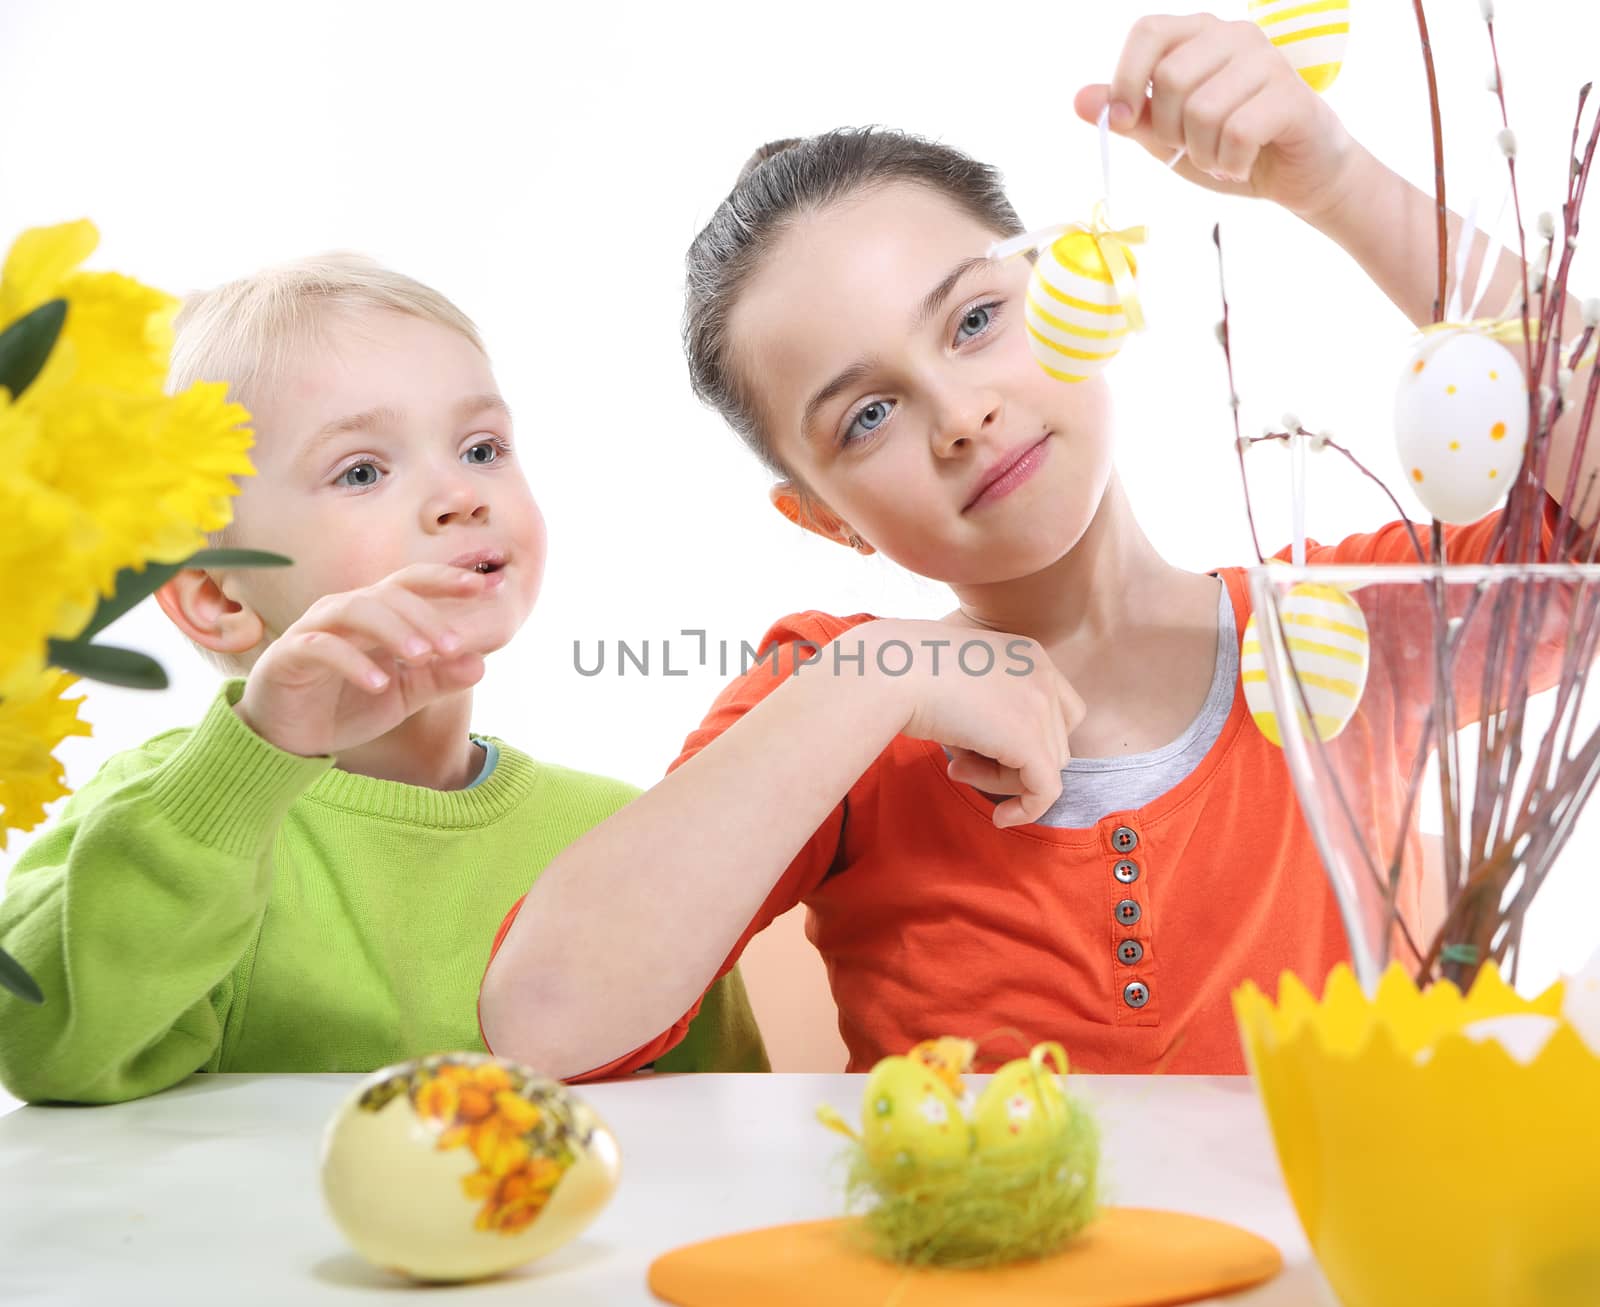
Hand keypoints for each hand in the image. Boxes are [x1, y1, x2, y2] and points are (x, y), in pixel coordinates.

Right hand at [235, 564, 490, 757]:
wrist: (292, 739)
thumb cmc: (349, 704)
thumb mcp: (403, 696)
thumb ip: (438, 679)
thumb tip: (481, 664)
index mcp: (376, 614)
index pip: (413, 584)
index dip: (447, 579)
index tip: (487, 585)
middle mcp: (346, 612)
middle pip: (389, 595)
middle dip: (425, 617)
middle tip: (453, 646)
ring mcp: (315, 629)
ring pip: (356, 610)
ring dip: (393, 629)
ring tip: (421, 655)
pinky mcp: (289, 655)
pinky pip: (321, 647)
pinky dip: (353, 661)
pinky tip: (379, 683)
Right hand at [866, 620, 1085, 828]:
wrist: (892, 672)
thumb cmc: (906, 673)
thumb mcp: (959, 680)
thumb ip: (988, 706)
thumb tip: (995, 752)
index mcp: (1028, 654)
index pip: (1059, 707)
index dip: (1035, 737)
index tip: (992, 749)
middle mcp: (1043, 675)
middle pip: (1054, 739)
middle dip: (1013, 760)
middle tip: (962, 763)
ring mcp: (1040, 706)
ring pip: (1047, 767)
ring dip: (1004, 779)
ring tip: (957, 768)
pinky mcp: (1030, 742)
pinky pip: (1045, 791)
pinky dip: (1027, 810)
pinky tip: (1000, 817)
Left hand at [1074, 13, 1360, 220]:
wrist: (1297, 175)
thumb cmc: (1228, 148)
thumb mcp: (1166, 135)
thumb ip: (1128, 116)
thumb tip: (1080, 99)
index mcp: (1199, 36)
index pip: (1147, 32)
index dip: (1126, 78)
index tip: (1124, 121)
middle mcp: (1235, 36)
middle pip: (1170, 79)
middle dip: (1169, 129)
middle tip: (1192, 147)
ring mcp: (1267, 61)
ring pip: (1202, 111)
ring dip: (1203, 153)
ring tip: (1220, 157)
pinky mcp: (1290, 96)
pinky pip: (1236, 133)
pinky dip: (1229, 163)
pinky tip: (1241, 164)